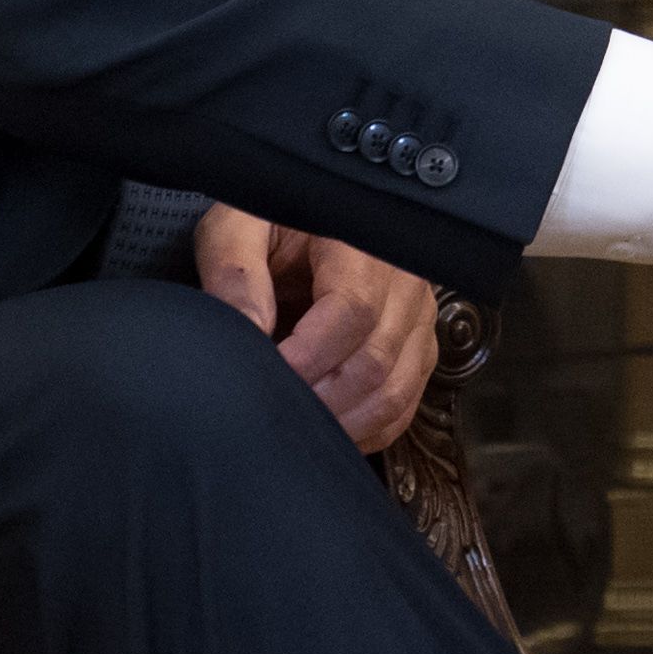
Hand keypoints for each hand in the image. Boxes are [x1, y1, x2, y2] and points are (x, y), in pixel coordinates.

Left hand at [193, 204, 449, 452]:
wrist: (300, 228)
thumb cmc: (270, 224)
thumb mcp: (237, 227)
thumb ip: (236, 271)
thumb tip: (251, 328)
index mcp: (363, 242)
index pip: (353, 309)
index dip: (309, 354)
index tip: (266, 373)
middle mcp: (404, 281)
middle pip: (376, 359)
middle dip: (320, 397)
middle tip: (270, 407)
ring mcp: (417, 318)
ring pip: (396, 391)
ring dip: (342, 420)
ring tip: (292, 422)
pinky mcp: (417, 348)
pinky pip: (404, 405)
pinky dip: (365, 429)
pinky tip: (325, 428)